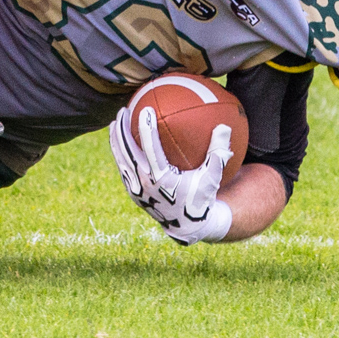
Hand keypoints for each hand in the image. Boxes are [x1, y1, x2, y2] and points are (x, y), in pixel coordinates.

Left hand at [108, 104, 232, 244]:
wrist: (186, 227)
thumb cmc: (201, 198)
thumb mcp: (212, 178)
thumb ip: (217, 153)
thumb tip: (224, 126)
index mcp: (162, 179)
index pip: (151, 149)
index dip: (147, 128)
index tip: (145, 110)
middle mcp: (145, 183)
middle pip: (128, 151)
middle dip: (122, 129)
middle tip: (123, 110)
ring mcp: (135, 189)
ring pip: (120, 159)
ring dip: (115, 139)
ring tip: (114, 121)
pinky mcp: (131, 192)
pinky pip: (122, 168)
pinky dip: (119, 153)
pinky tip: (120, 141)